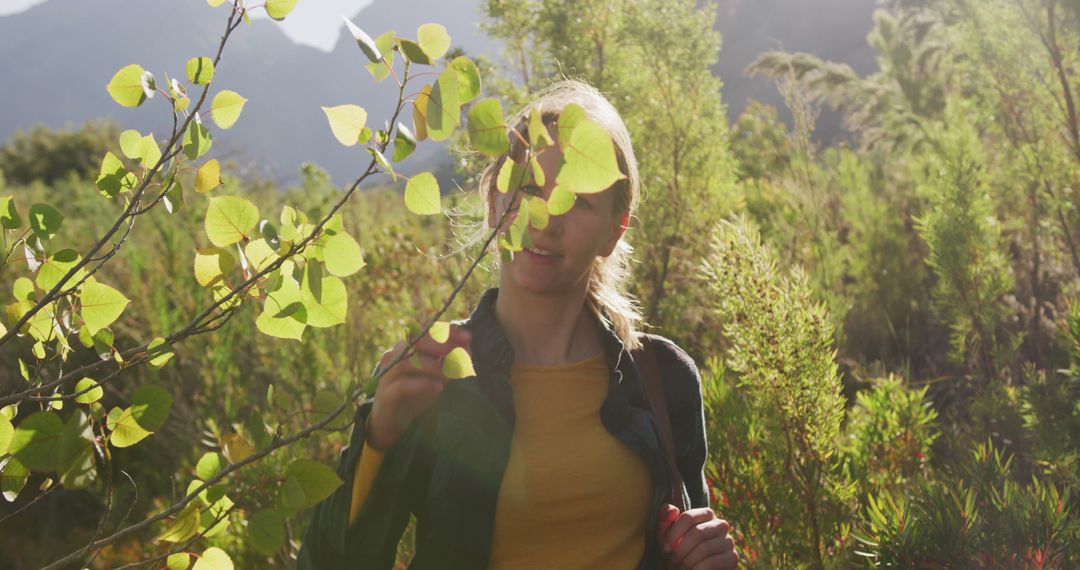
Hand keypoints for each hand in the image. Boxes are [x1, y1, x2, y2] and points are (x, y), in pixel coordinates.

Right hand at [367, 325, 471, 449]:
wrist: (394, 420)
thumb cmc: (416, 393)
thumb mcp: (437, 376)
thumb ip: (450, 362)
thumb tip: (468, 348)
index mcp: (407, 348)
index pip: (425, 331)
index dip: (446, 332)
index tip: (468, 337)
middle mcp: (394, 356)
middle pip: (414, 342)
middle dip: (441, 344)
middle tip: (461, 352)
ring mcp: (387, 375)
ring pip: (406, 362)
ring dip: (432, 366)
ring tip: (450, 373)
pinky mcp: (385, 395)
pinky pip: (402, 386)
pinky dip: (422, 385)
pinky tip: (438, 388)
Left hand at [657, 504, 737, 569]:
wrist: (694, 569)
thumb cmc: (679, 549)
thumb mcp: (668, 535)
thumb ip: (664, 519)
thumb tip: (672, 509)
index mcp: (706, 514)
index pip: (688, 517)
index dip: (674, 534)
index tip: (666, 549)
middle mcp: (721, 524)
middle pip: (698, 533)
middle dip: (681, 550)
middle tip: (674, 560)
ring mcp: (729, 541)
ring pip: (705, 548)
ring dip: (688, 561)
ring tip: (682, 566)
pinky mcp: (732, 557)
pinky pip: (712, 562)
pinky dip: (697, 569)